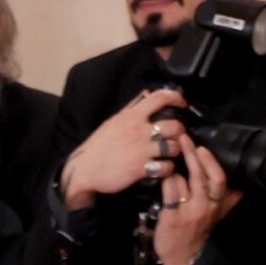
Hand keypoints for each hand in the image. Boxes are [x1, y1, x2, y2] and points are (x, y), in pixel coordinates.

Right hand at [59, 85, 184, 206]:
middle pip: (174, 126)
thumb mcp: (113, 121)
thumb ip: (131, 107)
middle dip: (180, 131)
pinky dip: (168, 168)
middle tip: (177, 137)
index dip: (177, 98)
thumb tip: (146, 94)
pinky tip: (163, 168)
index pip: (161, 98)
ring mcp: (141, 150)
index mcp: (133, 116)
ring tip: (171, 154)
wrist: (84, 170)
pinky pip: (165, 167)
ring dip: (176, 150)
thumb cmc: (98, 146)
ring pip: (173, 147)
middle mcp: (139, 130)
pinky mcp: (140, 169)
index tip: (182, 104)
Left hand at [150, 121, 238, 264]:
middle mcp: (205, 206)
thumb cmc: (199, 231)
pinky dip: (166, 181)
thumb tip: (243, 182)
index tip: (203, 147)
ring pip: (182, 180)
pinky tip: (164, 179)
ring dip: (176, 170)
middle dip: (192, 154)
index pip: (219, 178)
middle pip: (200, 175)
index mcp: (218, 203)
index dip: (211, 161)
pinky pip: (169, 190)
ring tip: (171, 162)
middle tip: (183, 138)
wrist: (183, 258)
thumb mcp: (218, 215)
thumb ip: (229, 198)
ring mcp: (188, 211)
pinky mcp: (172, 216)